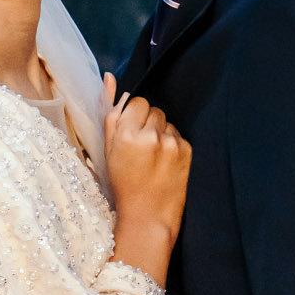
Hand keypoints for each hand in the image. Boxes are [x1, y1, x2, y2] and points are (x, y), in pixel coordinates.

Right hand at [103, 74, 187, 282]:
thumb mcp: (108, 150)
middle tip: (141, 147)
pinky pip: (178, 135)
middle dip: (147, 123)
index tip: (131, 133)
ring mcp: (170, 143)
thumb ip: (109, 112)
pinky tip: (164, 163)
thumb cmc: (124, 184)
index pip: (136, 102)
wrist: (148, 217)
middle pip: (153, 109)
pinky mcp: (186, 150)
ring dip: (161, 132)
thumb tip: (109, 77)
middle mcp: (149, 135)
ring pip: (166, 121)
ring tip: (153, 157)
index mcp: (125, 134)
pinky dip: (172, 144)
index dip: (133, 117)